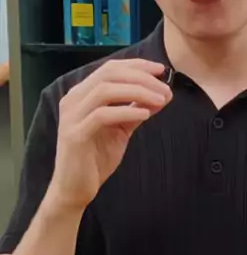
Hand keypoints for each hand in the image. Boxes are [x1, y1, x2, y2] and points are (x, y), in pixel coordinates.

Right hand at [50, 58, 172, 210]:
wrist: (75, 189)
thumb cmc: (96, 159)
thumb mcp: (121, 130)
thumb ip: (136, 111)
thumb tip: (162, 96)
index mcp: (82, 94)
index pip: (110, 68)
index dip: (137, 66)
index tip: (161, 70)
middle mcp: (73, 100)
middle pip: (109, 74)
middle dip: (141, 77)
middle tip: (165, 88)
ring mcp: (72, 116)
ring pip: (105, 90)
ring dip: (137, 91)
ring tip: (160, 100)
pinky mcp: (75, 135)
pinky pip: (102, 115)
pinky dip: (126, 111)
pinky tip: (145, 114)